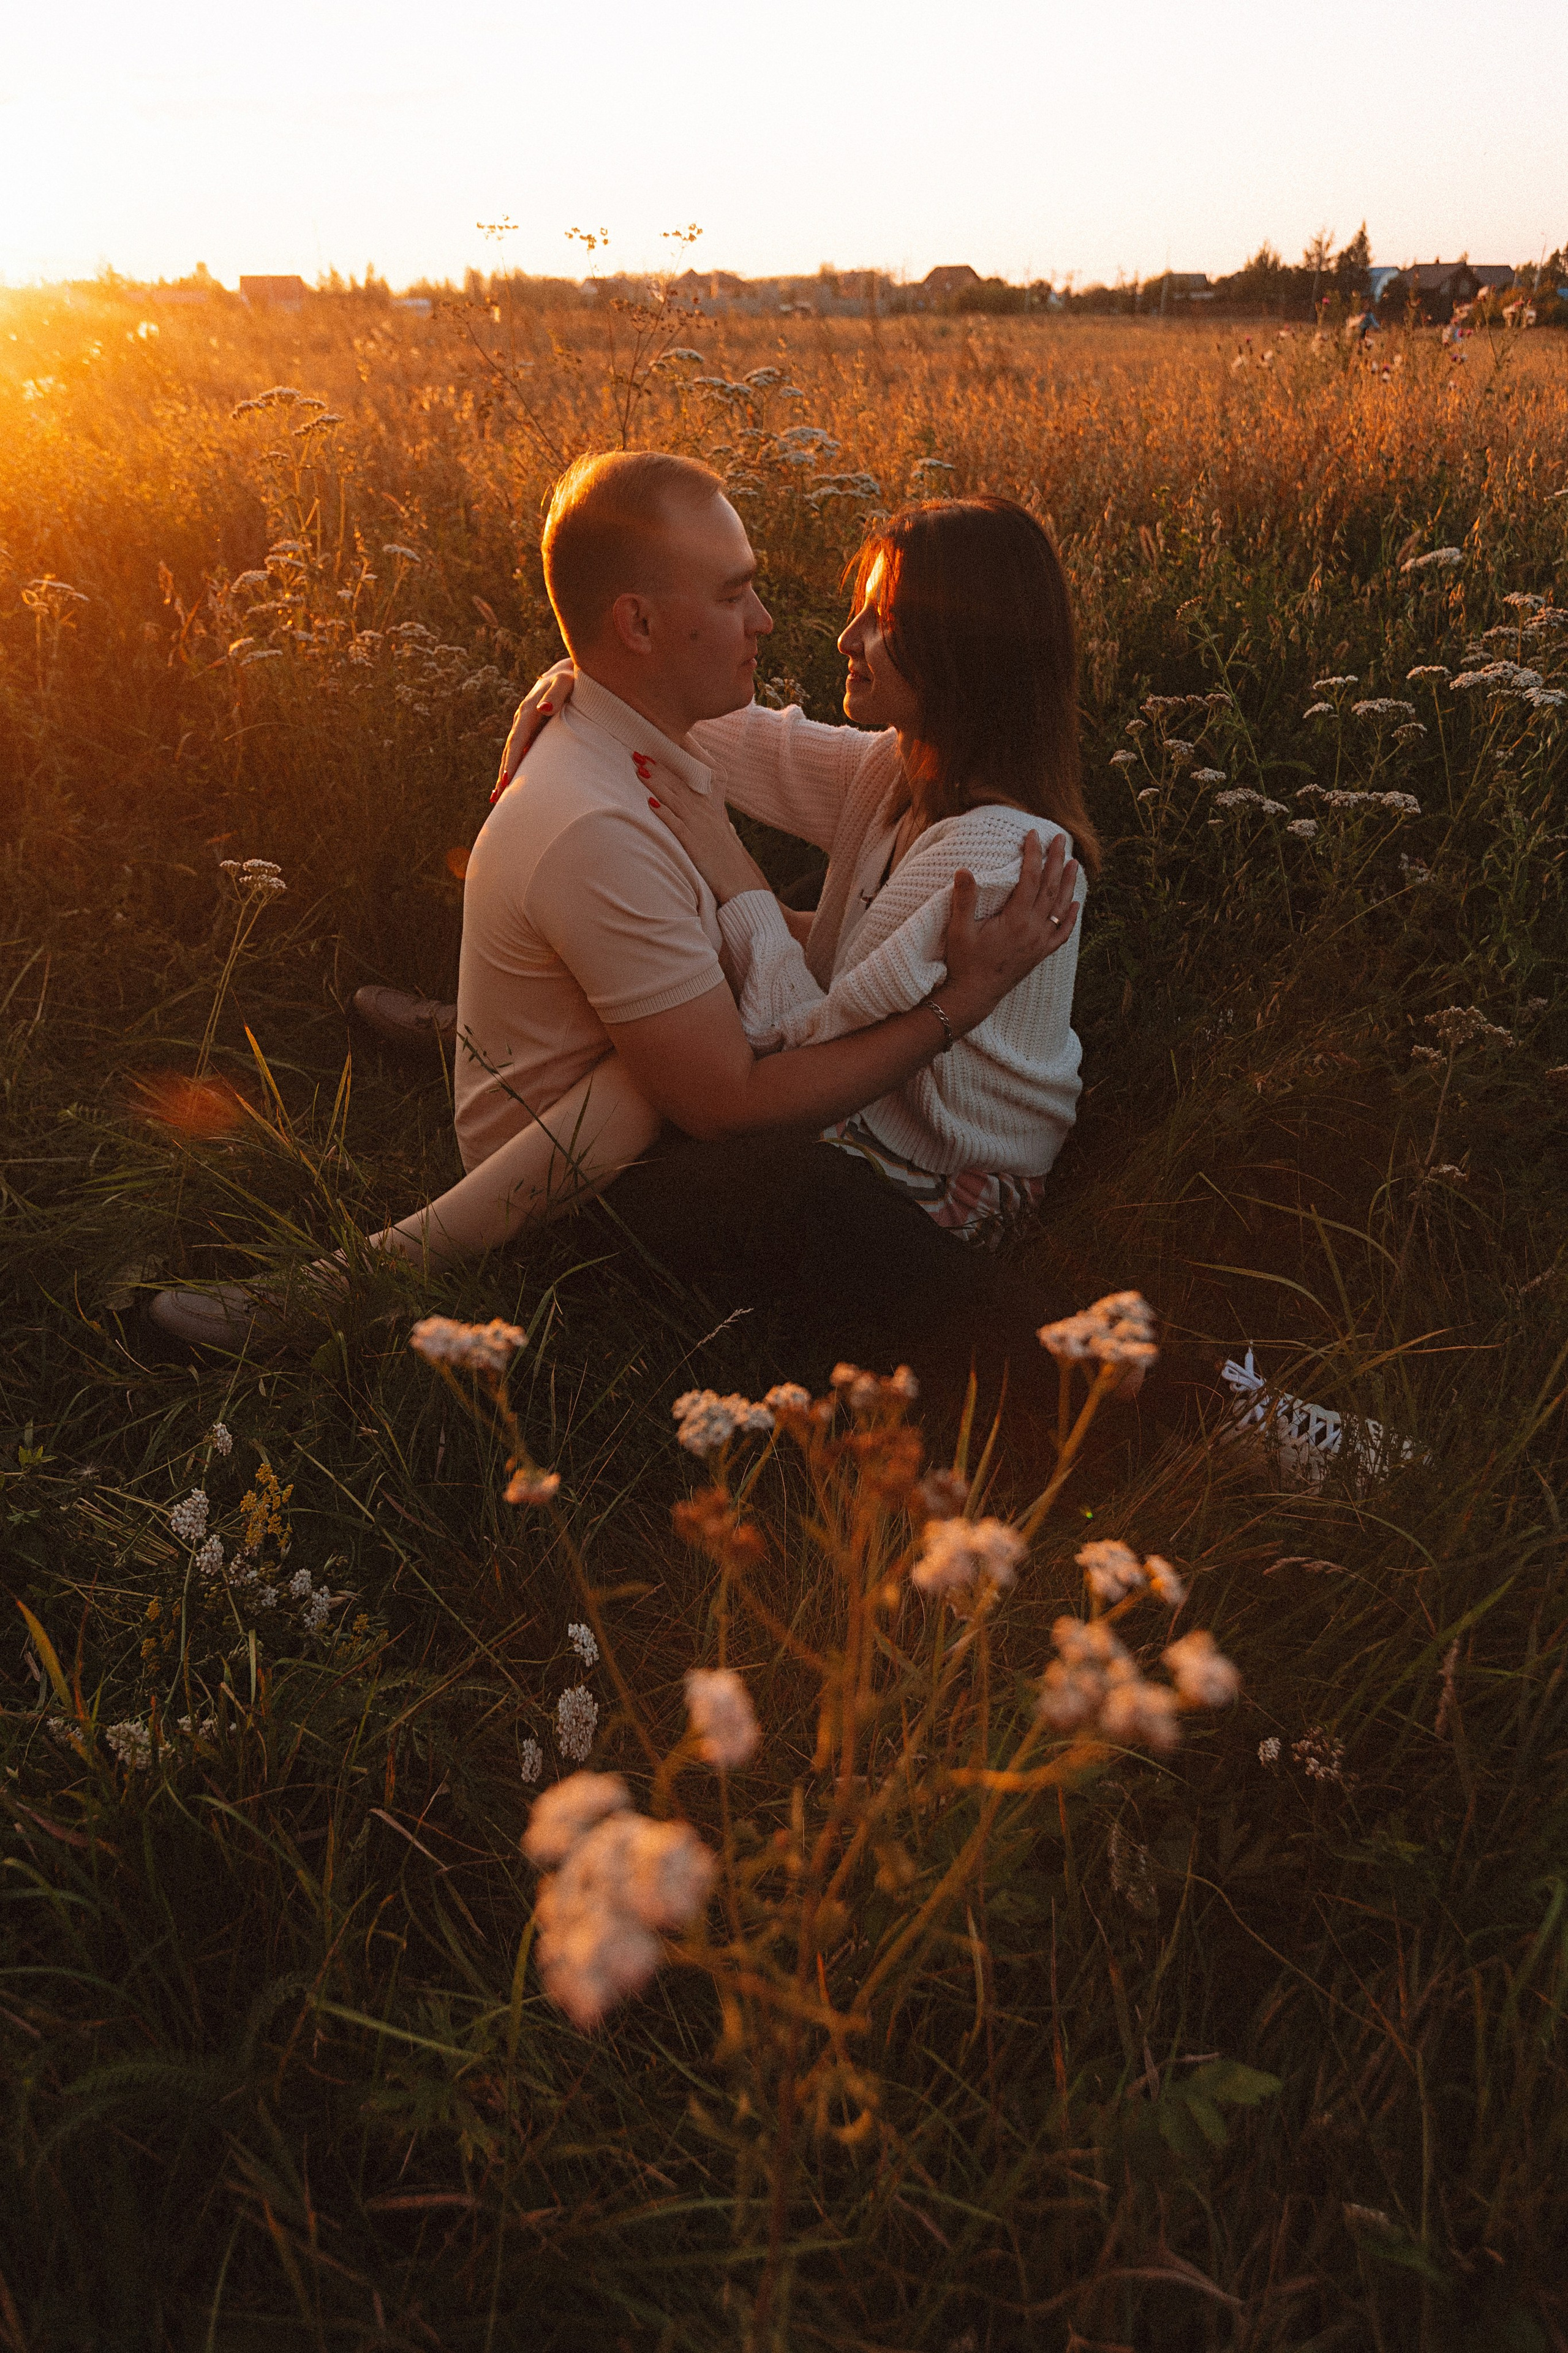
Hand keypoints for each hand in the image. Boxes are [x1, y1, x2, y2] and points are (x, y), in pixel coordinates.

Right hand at [494, 660, 574, 797]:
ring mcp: (524, 724)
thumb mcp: (566, 683)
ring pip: (512, 752)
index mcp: (528, 710)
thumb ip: (556, 694)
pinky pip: (518, 750)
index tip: (507, 781)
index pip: (518, 740)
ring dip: (505, 773)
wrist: (568, 671)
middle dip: (504, 773)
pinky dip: (513, 766)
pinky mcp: (530, 729)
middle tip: (499, 798)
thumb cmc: (572, 678)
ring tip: (499, 797)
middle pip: (510, 750)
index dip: (512, 761)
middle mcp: (522, 718)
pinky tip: (509, 782)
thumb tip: (543, 709)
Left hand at [647, 767, 771, 903]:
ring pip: (675, 800)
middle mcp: (703, 813)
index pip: (685, 782)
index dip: (667, 767)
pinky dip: (664, 813)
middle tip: (637, 753)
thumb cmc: (723, 858)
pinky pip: (677, 825)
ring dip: (656, 784)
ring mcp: (699, 827)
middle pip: (677, 786)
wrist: (738, 880)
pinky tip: (651, 803)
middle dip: (657, 769)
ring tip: (640, 770)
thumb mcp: (715, 830)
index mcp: (707, 808)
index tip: (651, 754)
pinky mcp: (694, 844)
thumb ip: (701, 815)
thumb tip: (684, 806)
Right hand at [939, 830, 1078, 1032]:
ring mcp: (1039, 943)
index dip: (1033, 855)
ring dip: (1068, 883)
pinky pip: (1062, 934)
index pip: (1030, 879)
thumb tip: (963, 870)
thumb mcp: (959, 930)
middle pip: (1050, 888)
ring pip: (1060, 908)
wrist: (974, 995)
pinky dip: (1071, 918)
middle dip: (1055, 860)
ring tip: (1073, 862)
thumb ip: (964, 899)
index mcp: (1016, 921)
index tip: (1033, 835)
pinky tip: (1075, 904)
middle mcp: (1034, 930)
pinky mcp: (1040, 954)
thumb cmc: (964, 962)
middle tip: (1060, 838)